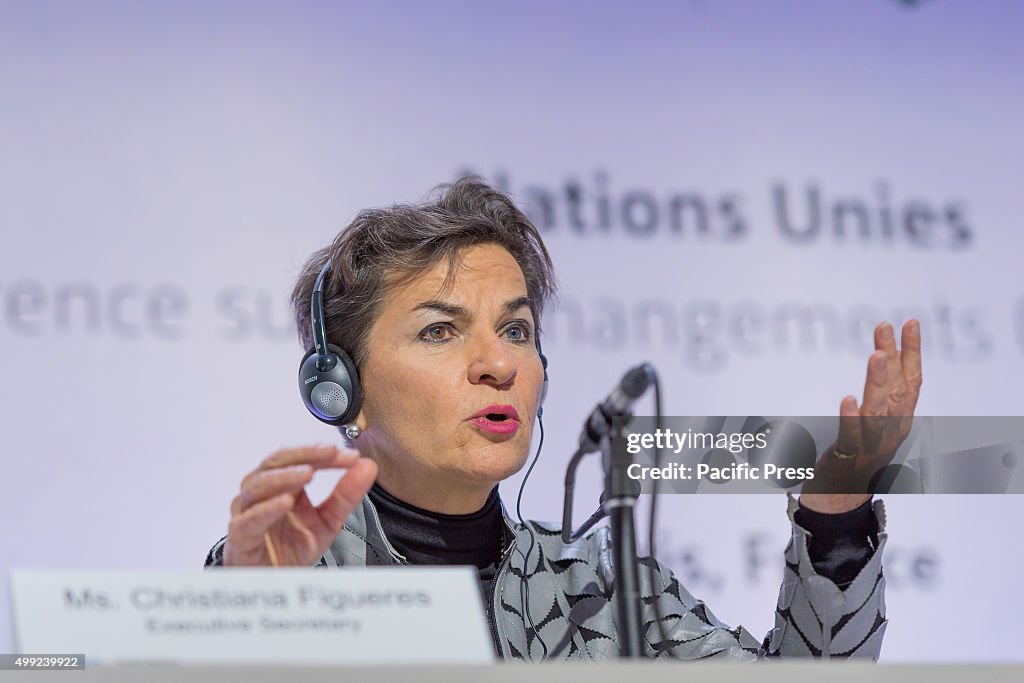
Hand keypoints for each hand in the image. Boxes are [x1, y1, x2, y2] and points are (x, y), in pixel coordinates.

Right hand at [223, 444, 377, 565]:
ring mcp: (248, 513)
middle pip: (277, 462)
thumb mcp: (328, 520)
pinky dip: (267, 508)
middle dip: (305, 454)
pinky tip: (286, 501)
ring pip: (258, 485)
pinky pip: (250, 519)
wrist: (274, 584)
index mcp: (282, 484)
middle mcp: (262, 492)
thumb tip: (368, 466)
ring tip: (309, 473)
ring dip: (284, 477)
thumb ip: (346, 494)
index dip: (325, 455)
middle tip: (330, 452)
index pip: (301, 459)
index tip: (352, 456)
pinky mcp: (240, 537)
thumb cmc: (292, 548)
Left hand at [800, 320, 922, 512]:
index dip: (911, 352)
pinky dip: (851, 419)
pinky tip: (847, 400)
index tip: (909, 322)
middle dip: (892, 357)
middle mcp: (891, 432)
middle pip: (896, 391)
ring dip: (878, 383)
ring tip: (876, 355)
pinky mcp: (848, 459)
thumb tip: (882, 355)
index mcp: (899, 421)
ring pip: (879, 412)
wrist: (841, 499)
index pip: (911, 381)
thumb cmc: (856, 454)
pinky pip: (852, 438)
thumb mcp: (873, 421)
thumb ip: (879, 395)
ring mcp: (872, 447)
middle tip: (884, 326)